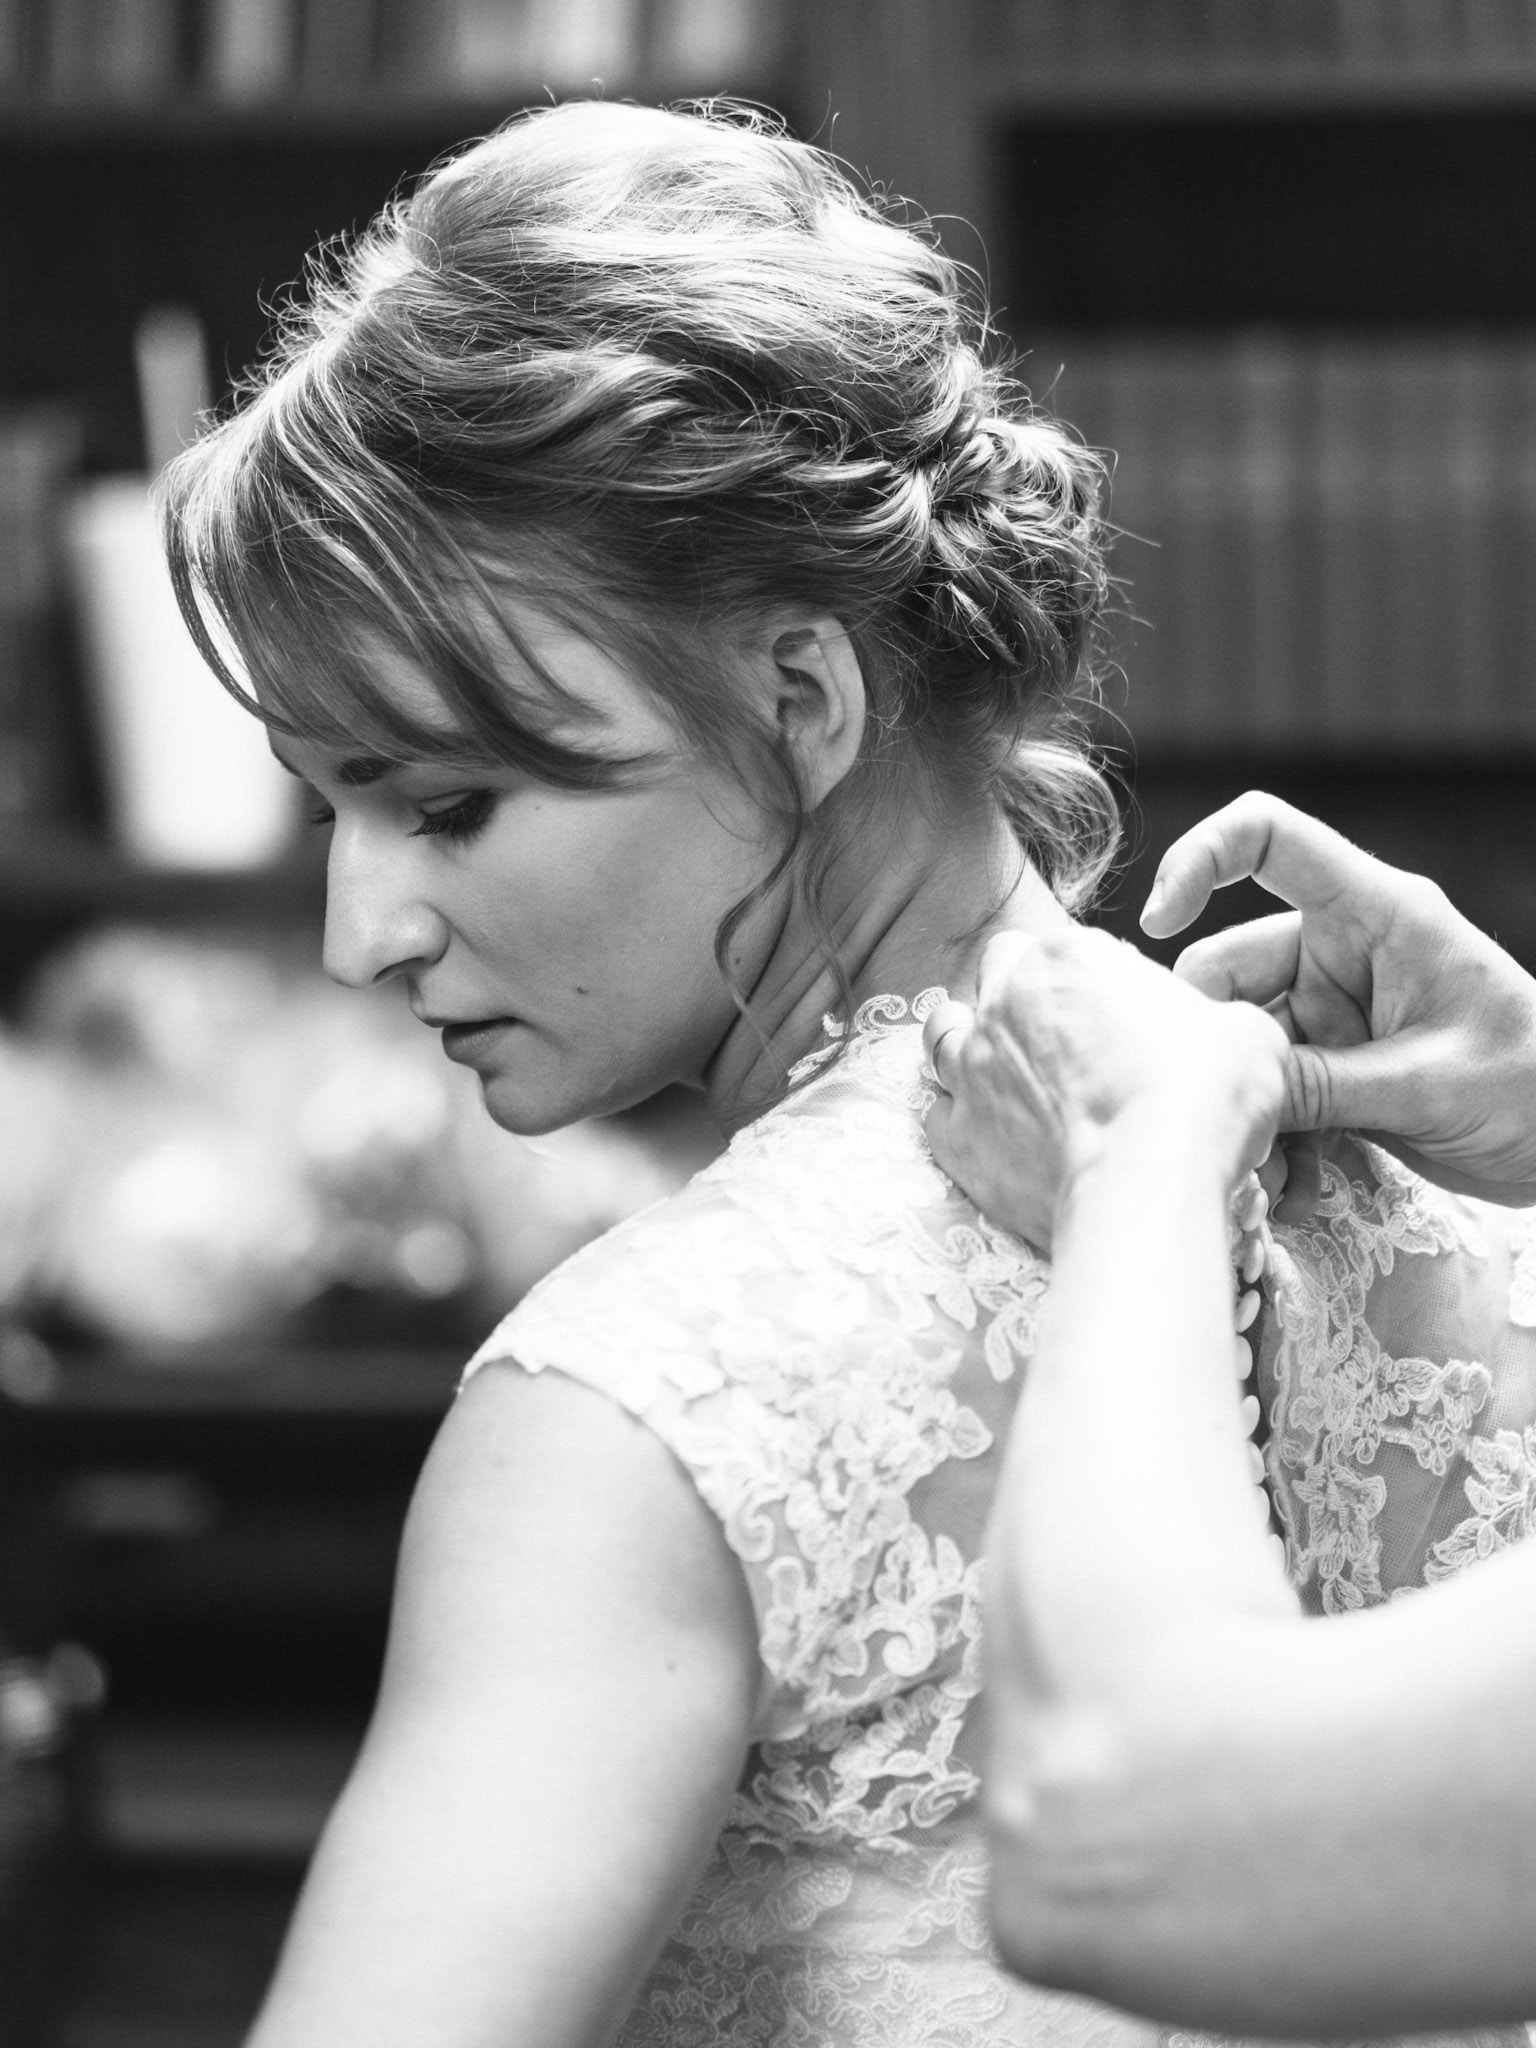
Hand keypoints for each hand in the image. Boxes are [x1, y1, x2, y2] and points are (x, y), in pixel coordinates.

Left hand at [924, 925, 1286, 1248]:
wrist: (1150, 1181)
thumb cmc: (1204, 1096)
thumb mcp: (1246, 1032)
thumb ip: (1217, 1017)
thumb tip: (1219, 1032)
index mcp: (1070, 956)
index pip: (1066, 946)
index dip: (1091, 979)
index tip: (1117, 1017)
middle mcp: (1006, 998)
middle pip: (997, 972)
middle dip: (1022, 994)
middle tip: (1063, 1040)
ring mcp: (972, 1066)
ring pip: (945, 1032)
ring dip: (973, 1045)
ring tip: (1011, 1077)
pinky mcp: (956, 1135)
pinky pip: (939, 1115)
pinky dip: (961, 1120)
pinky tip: (995, 1137)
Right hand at [1142, 792, 1535, 1207]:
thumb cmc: (1535, 1084)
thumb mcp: (1429, 1085)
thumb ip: (1326, 1085)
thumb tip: (1233, 1086)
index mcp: (1377, 915)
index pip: (1269, 840)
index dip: (1201, 859)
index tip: (1159, 921)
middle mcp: (1342, 952)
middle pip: (1229, 965)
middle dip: (1214, 1036)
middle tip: (1221, 1103)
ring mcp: (1332, 1011)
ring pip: (1241, 1039)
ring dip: (1245, 1101)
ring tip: (1268, 1172)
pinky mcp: (1331, 1065)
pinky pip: (1270, 1088)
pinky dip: (1271, 1133)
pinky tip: (1292, 1185)